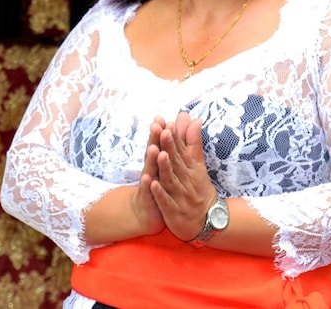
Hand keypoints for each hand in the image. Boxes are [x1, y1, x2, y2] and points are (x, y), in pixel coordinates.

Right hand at [131, 118, 166, 235]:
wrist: (147, 212)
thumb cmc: (159, 184)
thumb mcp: (168, 163)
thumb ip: (177, 141)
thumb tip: (184, 118)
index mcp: (159, 160)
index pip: (161, 143)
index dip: (162, 131)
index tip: (163, 118)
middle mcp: (152, 169)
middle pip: (153, 152)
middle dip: (155, 139)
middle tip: (156, 125)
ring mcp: (149, 183)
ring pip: (150, 170)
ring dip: (151, 159)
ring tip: (153, 148)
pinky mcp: (148, 198)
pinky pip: (148, 191)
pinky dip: (148, 185)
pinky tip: (148, 179)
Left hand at [150, 111, 216, 241]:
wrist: (208, 221)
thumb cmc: (200, 191)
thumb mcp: (199, 165)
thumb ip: (193, 143)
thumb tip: (195, 119)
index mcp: (191, 169)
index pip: (182, 151)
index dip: (175, 138)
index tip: (167, 123)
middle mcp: (186, 180)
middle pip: (176, 162)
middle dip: (169, 147)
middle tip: (163, 131)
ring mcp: (180, 196)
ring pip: (171, 180)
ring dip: (165, 167)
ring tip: (159, 154)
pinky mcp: (174, 211)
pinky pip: (166, 201)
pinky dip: (160, 193)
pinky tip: (153, 184)